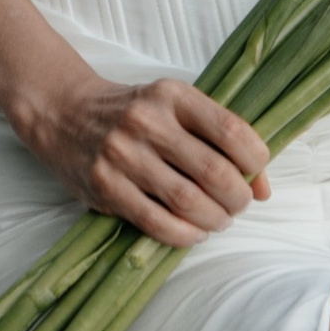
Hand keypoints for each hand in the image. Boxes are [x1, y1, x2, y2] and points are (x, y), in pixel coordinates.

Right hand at [22, 71, 270, 248]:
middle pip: (214, 172)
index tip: (257, 173)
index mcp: (173, 95)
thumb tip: (265, 188)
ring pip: (188, 202)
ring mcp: (124, 156)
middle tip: (240, 204)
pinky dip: (184, 234)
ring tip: (220, 219)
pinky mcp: (105, 187)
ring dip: (215, 219)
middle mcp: (149, 122)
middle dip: (238, 198)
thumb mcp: (176, 108)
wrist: (64, 112)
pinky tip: (194, 232)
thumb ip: (221, 139)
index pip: (231, 131)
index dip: (256, 160)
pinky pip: (156, 222)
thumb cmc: (134, 113)